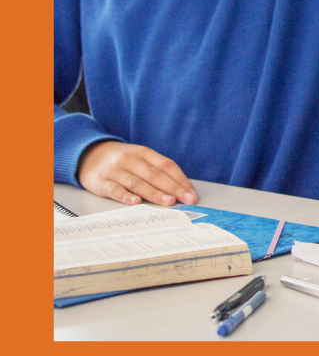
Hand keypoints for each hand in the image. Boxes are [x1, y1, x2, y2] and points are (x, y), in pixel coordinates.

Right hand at [77, 141, 198, 206]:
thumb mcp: (140, 158)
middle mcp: (131, 160)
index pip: (167, 165)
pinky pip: (115, 190)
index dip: (181, 179)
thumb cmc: (122, 160)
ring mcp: (116, 170)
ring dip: (155, 193)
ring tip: (169, 202)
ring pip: (138, 183)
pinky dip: (126, 197)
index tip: (192, 192)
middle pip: (155, 174)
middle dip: (174, 188)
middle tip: (187, 199)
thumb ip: (156, 170)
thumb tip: (179, 189)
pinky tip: (136, 203)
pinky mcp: (101, 182)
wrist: (89, 155)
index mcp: (144, 152)